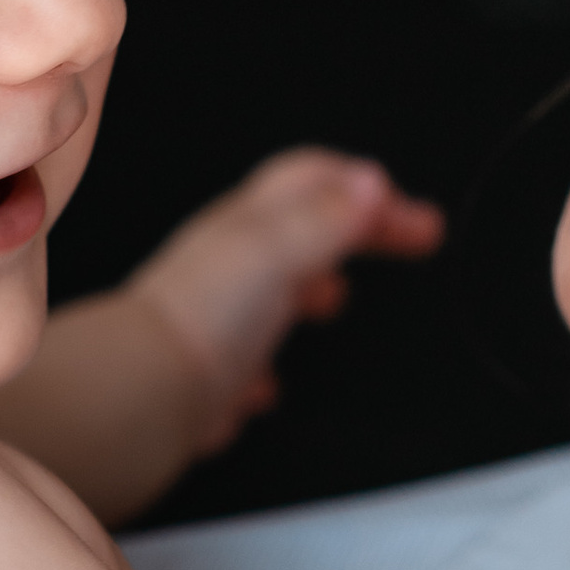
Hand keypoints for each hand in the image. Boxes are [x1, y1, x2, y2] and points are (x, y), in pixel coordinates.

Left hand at [123, 148, 442, 456]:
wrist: (149, 388)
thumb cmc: (214, 313)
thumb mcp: (279, 250)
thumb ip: (327, 219)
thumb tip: (371, 182)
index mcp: (250, 224)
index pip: (315, 181)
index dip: (370, 189)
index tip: (420, 220)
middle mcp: (231, 262)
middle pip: (299, 227)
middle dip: (354, 228)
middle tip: (409, 242)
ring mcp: (217, 314)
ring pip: (270, 286)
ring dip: (309, 286)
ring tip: (337, 300)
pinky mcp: (207, 370)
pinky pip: (242, 355)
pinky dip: (266, 357)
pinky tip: (271, 383)